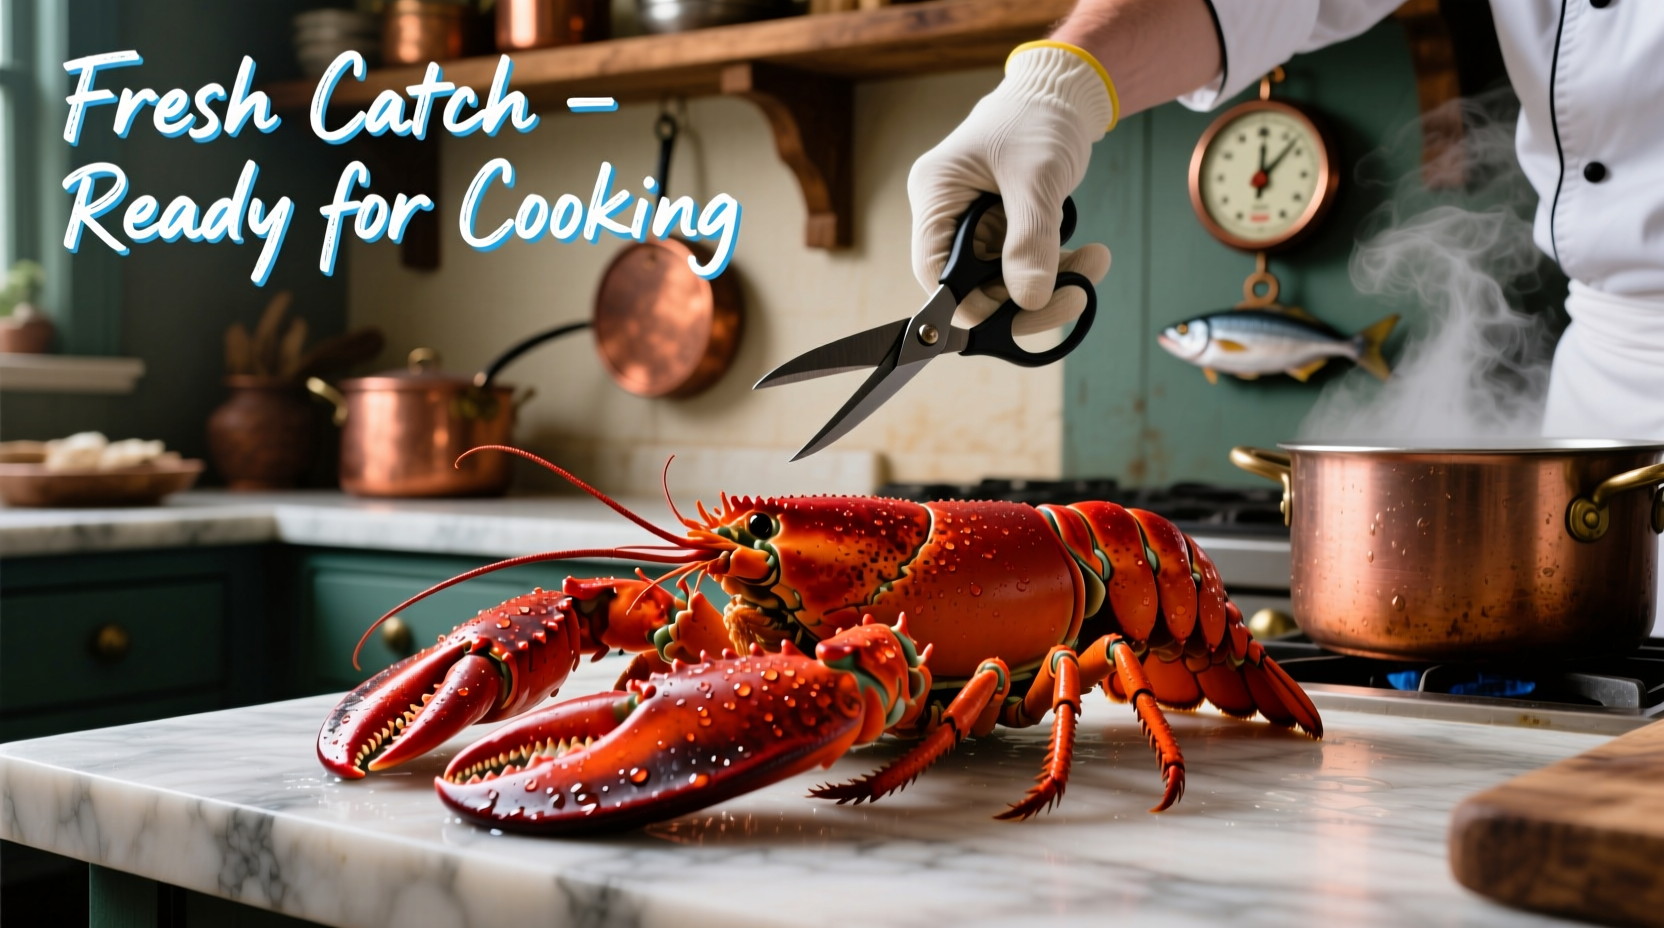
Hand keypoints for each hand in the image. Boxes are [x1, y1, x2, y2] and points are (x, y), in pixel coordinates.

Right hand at [908, 44, 1115, 327]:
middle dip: (1028, 297)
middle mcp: (947, 216)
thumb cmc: (1039, 118)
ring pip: (1004, 282)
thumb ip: (1030, 241)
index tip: (1026, 312)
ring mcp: (973, 225)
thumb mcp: (1037, 178)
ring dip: (1051, 282)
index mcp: (936, 197)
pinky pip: (1023, 265)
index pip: (935, 276)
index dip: (974, 306)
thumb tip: (1029, 302)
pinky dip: (1057, 267)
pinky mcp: (1000, 228)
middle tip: (1078, 295)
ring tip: (1095, 263)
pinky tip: (1090, 254)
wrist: (1062, 93)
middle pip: (973, 287)